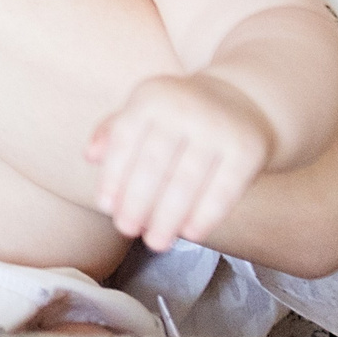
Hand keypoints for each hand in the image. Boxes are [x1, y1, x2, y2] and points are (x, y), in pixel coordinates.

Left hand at [88, 73, 276, 252]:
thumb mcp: (145, 111)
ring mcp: (218, 126)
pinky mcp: (247, 148)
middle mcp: (185, 105)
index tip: (106, 207)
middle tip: (127, 230)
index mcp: (153, 94)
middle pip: (154, 163)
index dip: (113, 176)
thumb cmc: (179, 116)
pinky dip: (205, 216)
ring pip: (186, 181)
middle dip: (137, 202)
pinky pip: (223, 190)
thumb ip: (114, 132)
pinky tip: (191, 233)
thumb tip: (90, 156)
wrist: (242, 102)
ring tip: (155, 242)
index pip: (125, 139)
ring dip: (168, 217)